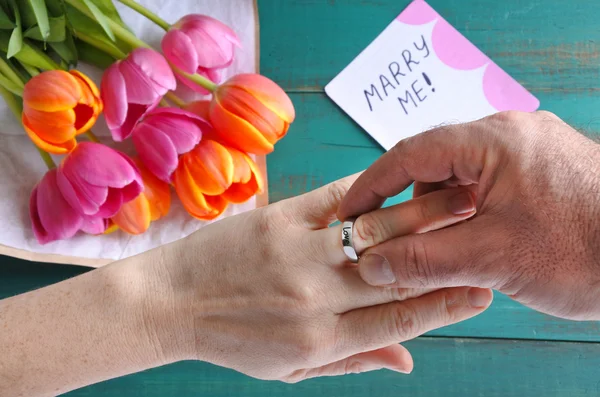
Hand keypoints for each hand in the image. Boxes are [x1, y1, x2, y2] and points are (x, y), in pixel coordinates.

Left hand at [157, 175, 490, 381]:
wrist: (168, 304)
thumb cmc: (231, 338)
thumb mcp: (290, 367)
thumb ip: (351, 362)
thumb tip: (408, 361)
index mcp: (320, 342)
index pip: (399, 321)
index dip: (445, 306)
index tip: (480, 291)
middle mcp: (314, 299)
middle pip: (397, 274)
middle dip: (447, 255)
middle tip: (482, 236)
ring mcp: (296, 255)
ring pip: (376, 233)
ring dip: (422, 216)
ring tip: (458, 201)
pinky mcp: (277, 220)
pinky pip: (336, 199)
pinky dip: (371, 189)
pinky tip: (396, 180)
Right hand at [338, 111, 599, 320]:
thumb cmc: (589, 251)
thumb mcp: (492, 258)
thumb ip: (423, 259)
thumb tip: (371, 264)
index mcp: (494, 139)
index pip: (409, 153)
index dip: (371, 185)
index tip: (349, 212)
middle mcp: (510, 134)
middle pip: (433, 163)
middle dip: (407, 203)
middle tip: (390, 240)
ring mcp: (529, 149)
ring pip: (460, 176)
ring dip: (438, 211)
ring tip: (437, 248)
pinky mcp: (542, 170)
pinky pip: (487, 183)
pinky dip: (467, 211)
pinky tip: (471, 241)